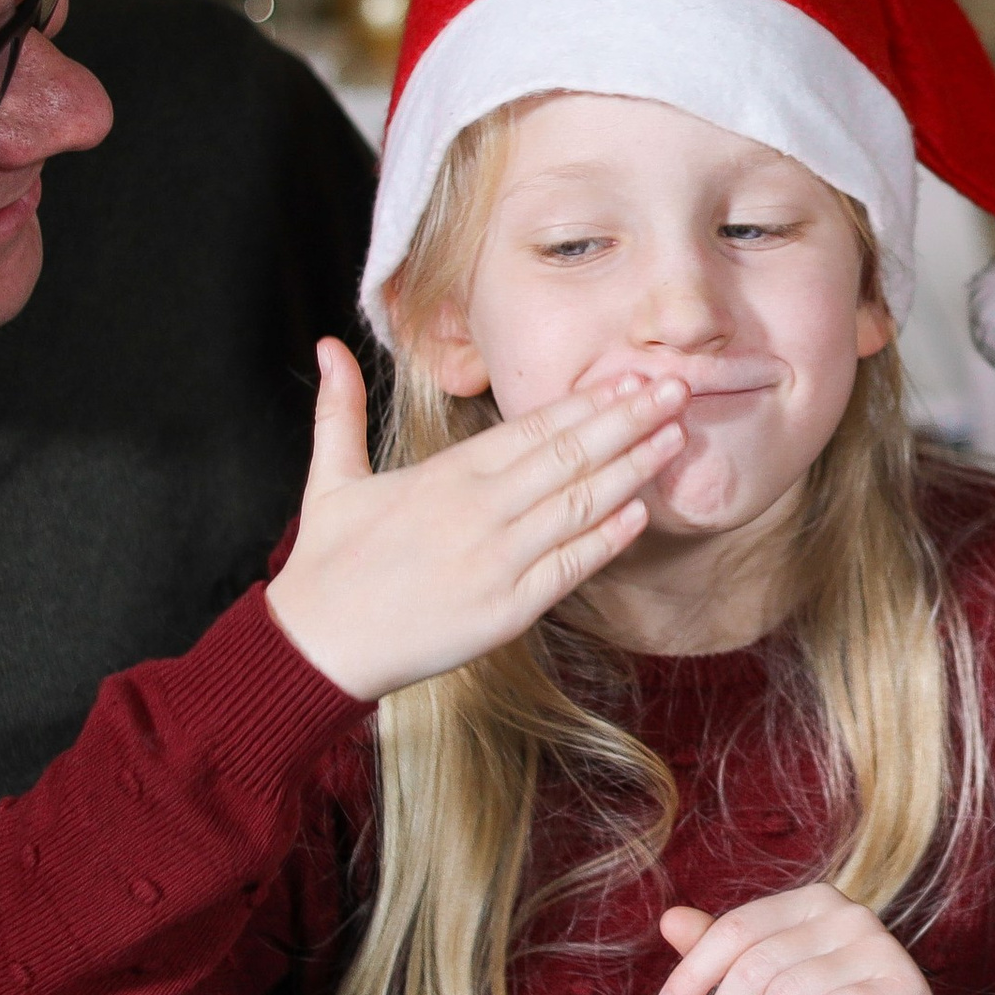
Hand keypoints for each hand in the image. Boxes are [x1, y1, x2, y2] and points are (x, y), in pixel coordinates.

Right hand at [265, 339, 688, 701]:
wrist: (315, 647)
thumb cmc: (328, 563)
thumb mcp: (330, 478)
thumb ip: (339, 411)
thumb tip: (327, 346)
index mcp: (446, 475)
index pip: (533, 428)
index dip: (588, 402)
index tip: (630, 377)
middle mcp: (479, 510)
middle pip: (569, 455)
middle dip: (630, 419)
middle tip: (679, 389)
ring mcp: (498, 560)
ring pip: (580, 505)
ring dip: (634, 469)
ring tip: (676, 438)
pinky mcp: (507, 609)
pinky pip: (570, 567)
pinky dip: (608, 539)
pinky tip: (641, 512)